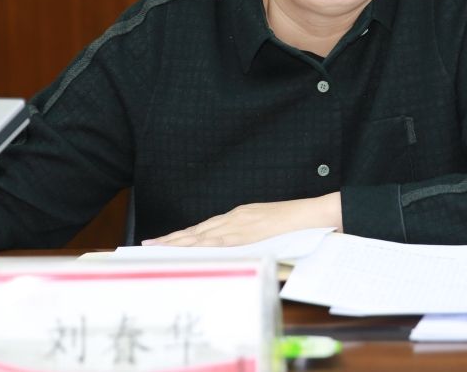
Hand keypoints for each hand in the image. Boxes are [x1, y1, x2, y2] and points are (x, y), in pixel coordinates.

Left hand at [142, 192, 341, 246]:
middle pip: (198, 230)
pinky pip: (220, 241)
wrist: (317, 216)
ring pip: (203, 235)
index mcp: (241, 216)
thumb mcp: (269, 228)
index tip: (165, 240)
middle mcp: (237, 218)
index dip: (184, 234)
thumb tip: (237, 250)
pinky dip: (201, 245)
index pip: (206, 227)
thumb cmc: (298, 225)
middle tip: (149, 245)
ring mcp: (242, 224)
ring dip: (179, 242)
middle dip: (173, 238)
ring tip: (158, 249)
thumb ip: (252, 235)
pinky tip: (186, 250)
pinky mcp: (249, 233)